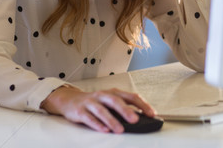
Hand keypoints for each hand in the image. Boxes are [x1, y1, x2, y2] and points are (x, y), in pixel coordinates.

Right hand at [40, 86, 155, 132]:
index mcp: (113, 93)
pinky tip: (104, 130)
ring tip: (119, 130)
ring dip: (111, 120)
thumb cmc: (95, 102)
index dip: (142, 104)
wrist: (70, 100)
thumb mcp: (110, 101)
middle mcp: (102, 96)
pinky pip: (89, 118)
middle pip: (115, 101)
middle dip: (126, 111)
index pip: (130, 96)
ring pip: (102, 110)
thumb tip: (141, 117)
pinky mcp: (80, 111)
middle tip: (135, 120)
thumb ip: (123, 107)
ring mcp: (91, 103)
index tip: (151, 113)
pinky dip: (97, 124)